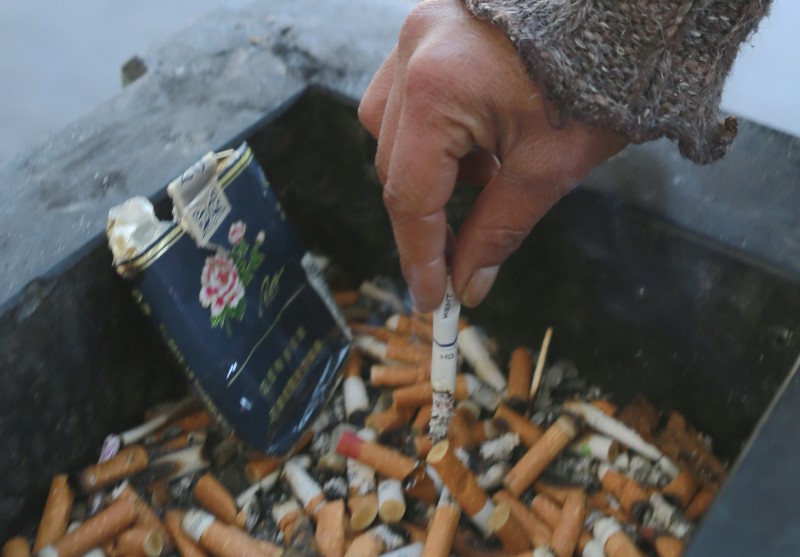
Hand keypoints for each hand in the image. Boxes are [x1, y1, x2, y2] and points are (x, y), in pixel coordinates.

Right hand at [359, 0, 626, 311]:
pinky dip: (433, 132)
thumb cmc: (602, 81)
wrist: (629, 14)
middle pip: (394, 165)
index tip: (430, 298)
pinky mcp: (434, 30)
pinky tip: (479, 137)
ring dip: (429, 168)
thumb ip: (498, 230)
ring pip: (391, 130)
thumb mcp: (550, 168)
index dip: (419, 256)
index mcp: (438, 90)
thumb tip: (467, 284)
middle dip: (426, 218)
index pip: (411, 195)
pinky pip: (406, 96)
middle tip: (457, 258)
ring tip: (489, 170)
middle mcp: (413, 54)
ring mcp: (419, 35)